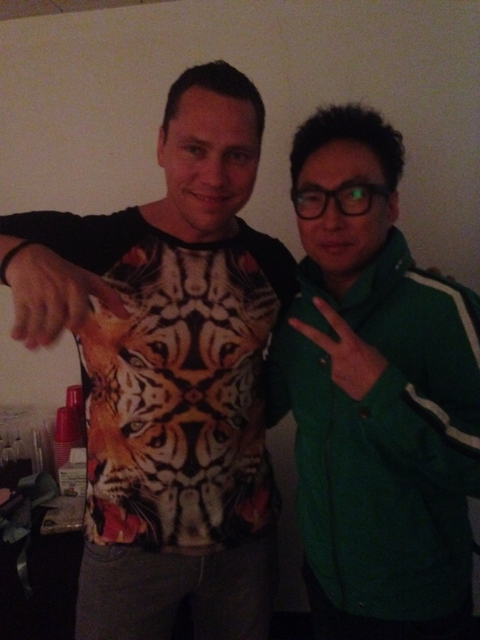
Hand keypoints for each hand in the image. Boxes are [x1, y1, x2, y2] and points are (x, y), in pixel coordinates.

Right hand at [6, 243, 128, 348]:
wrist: (31, 257)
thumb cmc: (66, 273)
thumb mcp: (89, 280)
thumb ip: (109, 297)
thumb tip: (127, 317)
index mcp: (76, 288)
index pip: (76, 304)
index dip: (74, 316)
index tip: (71, 327)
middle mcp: (58, 291)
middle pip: (55, 314)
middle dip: (49, 329)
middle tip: (45, 344)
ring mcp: (39, 293)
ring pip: (37, 315)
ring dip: (33, 332)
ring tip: (31, 345)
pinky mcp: (22, 295)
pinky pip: (21, 313)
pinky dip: (19, 325)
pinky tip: (17, 336)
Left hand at [288, 297, 387, 400]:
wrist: (380, 395)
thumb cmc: (381, 370)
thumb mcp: (371, 351)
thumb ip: (355, 346)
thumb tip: (346, 347)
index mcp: (353, 344)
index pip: (338, 323)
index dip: (326, 311)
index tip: (315, 300)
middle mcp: (340, 354)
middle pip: (319, 338)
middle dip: (304, 329)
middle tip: (291, 321)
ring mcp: (334, 367)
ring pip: (334, 359)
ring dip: (343, 363)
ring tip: (358, 372)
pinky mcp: (334, 379)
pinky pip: (337, 372)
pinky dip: (345, 373)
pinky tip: (355, 379)